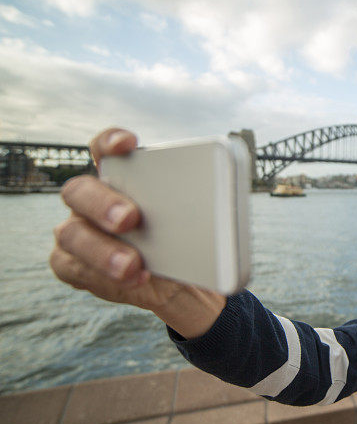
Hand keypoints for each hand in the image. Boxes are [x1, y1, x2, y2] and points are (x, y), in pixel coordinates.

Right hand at [49, 128, 225, 334]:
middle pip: (80, 191)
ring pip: (72, 234)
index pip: (104, 148)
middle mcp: (91, 200)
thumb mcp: (195, 223)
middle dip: (103, 204)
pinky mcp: (73, 264)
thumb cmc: (184, 240)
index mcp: (119, 177)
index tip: (128, 144)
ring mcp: (77, 232)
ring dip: (102, 250)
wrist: (181, 282)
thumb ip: (194, 209)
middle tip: (130, 218)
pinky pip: (74, 268)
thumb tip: (217, 206)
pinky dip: (102, 276)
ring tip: (131, 264)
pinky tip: (134, 279)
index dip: (110, 142)